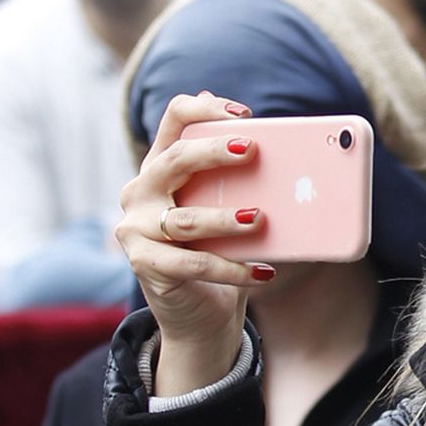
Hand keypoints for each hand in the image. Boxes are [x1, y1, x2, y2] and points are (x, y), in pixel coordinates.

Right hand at [115, 92, 270, 394]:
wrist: (199, 316)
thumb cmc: (219, 252)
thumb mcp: (230, 210)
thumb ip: (242, 181)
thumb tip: (289, 155)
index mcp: (162, 165)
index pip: (175, 118)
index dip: (205, 109)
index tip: (244, 115)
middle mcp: (140, 190)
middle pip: (175, 159)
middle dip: (214, 152)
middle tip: (252, 150)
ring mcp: (136, 228)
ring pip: (186, 218)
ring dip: (226, 218)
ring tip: (260, 219)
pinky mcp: (144, 264)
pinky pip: (193, 264)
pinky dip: (231, 269)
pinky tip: (262, 272)